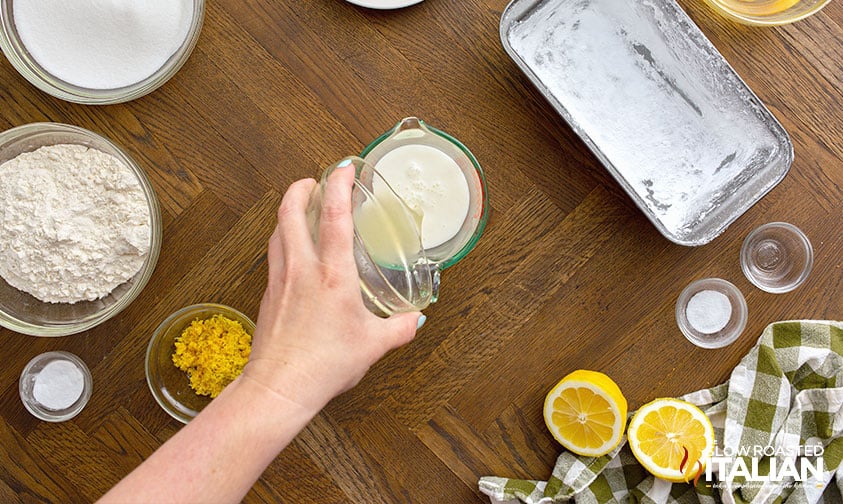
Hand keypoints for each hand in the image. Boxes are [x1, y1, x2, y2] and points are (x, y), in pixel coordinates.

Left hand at [244, 163, 421, 412]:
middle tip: (314, 180)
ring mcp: (280, 280)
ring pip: (278, 230)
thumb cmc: (323, 366)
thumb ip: (399, 329)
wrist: (279, 387)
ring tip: (301, 207)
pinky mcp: (269, 295)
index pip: (334, 215)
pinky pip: (273, 254)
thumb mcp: (373, 346)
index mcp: (332, 275)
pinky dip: (282, 239)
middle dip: (301, 187)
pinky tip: (292, 250)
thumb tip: (415, 320)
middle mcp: (302, 269)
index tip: (345, 167)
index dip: (339, 185)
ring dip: (288, 211)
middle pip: (291, 211)